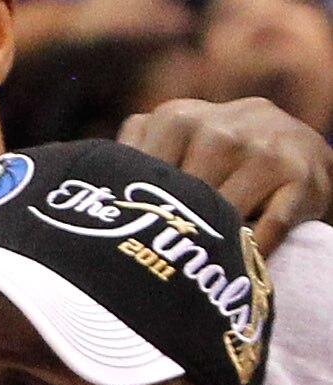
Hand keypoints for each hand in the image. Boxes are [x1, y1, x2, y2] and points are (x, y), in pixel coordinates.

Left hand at [119, 93, 332, 249]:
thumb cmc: (223, 160)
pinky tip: (239, 261)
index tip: (127, 240)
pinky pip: (269, 226)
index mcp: (180, 118)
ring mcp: (265, 149)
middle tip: (158, 264)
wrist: (304, 151)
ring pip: (223, 212)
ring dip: (210, 244)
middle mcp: (223, 128)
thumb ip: (138, 154)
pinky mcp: (301, 175)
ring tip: (196, 266)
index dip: (134, 210)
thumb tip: (80, 190)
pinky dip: (252, 249)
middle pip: (181, 197)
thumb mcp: (180, 142)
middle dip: (170, 233)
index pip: (142, 170)